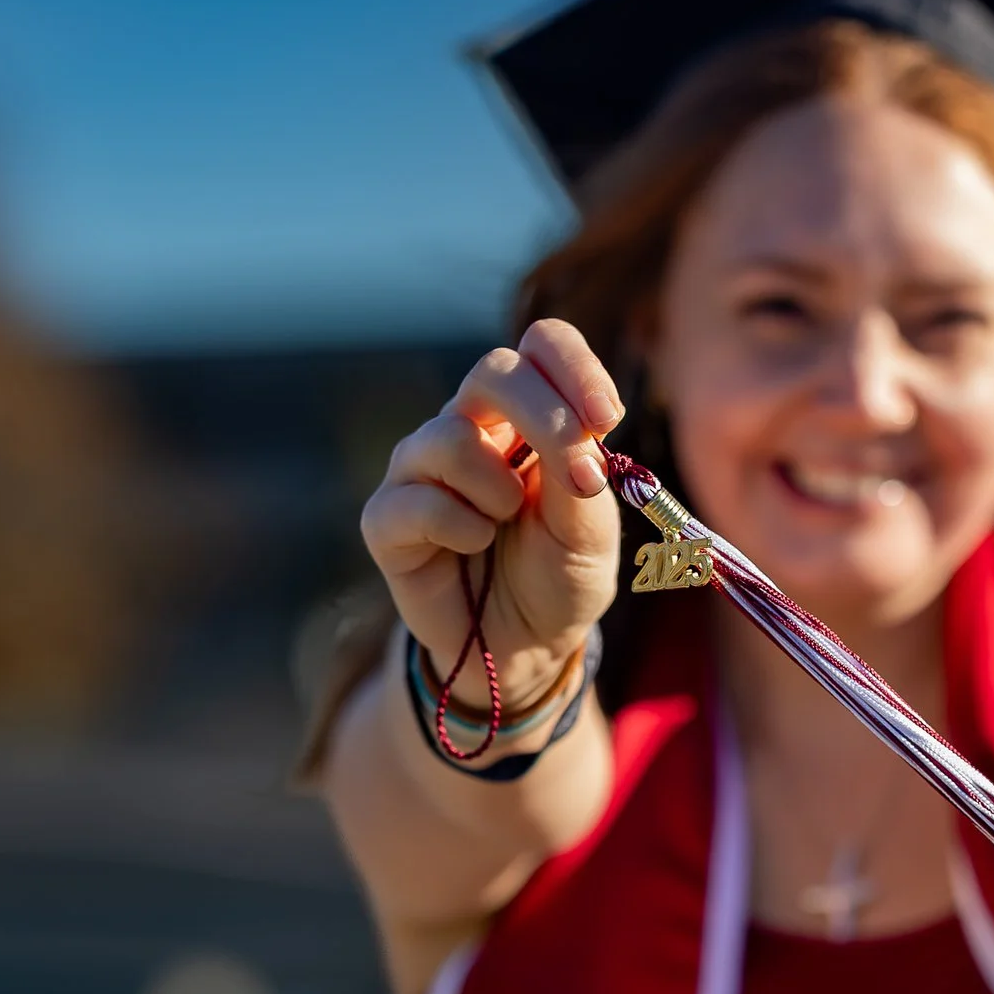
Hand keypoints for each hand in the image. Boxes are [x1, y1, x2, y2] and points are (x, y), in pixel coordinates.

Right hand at [362, 319, 626, 707]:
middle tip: (574, 477)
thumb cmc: (560, 577)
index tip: (606, 415)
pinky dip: (458, 525)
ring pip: (450, 436)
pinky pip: (414, 499)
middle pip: (493, 372)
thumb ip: (585, 477)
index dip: (573, 365)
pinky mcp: (387, 518)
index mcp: (530, 414)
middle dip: (543, 416)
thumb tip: (578, 438)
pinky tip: (473, 545)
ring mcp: (422, 468)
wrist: (524, 646)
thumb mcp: (591, 533)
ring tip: (506, 524)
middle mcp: (471, 426)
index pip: (542, 347)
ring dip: (496, 487)